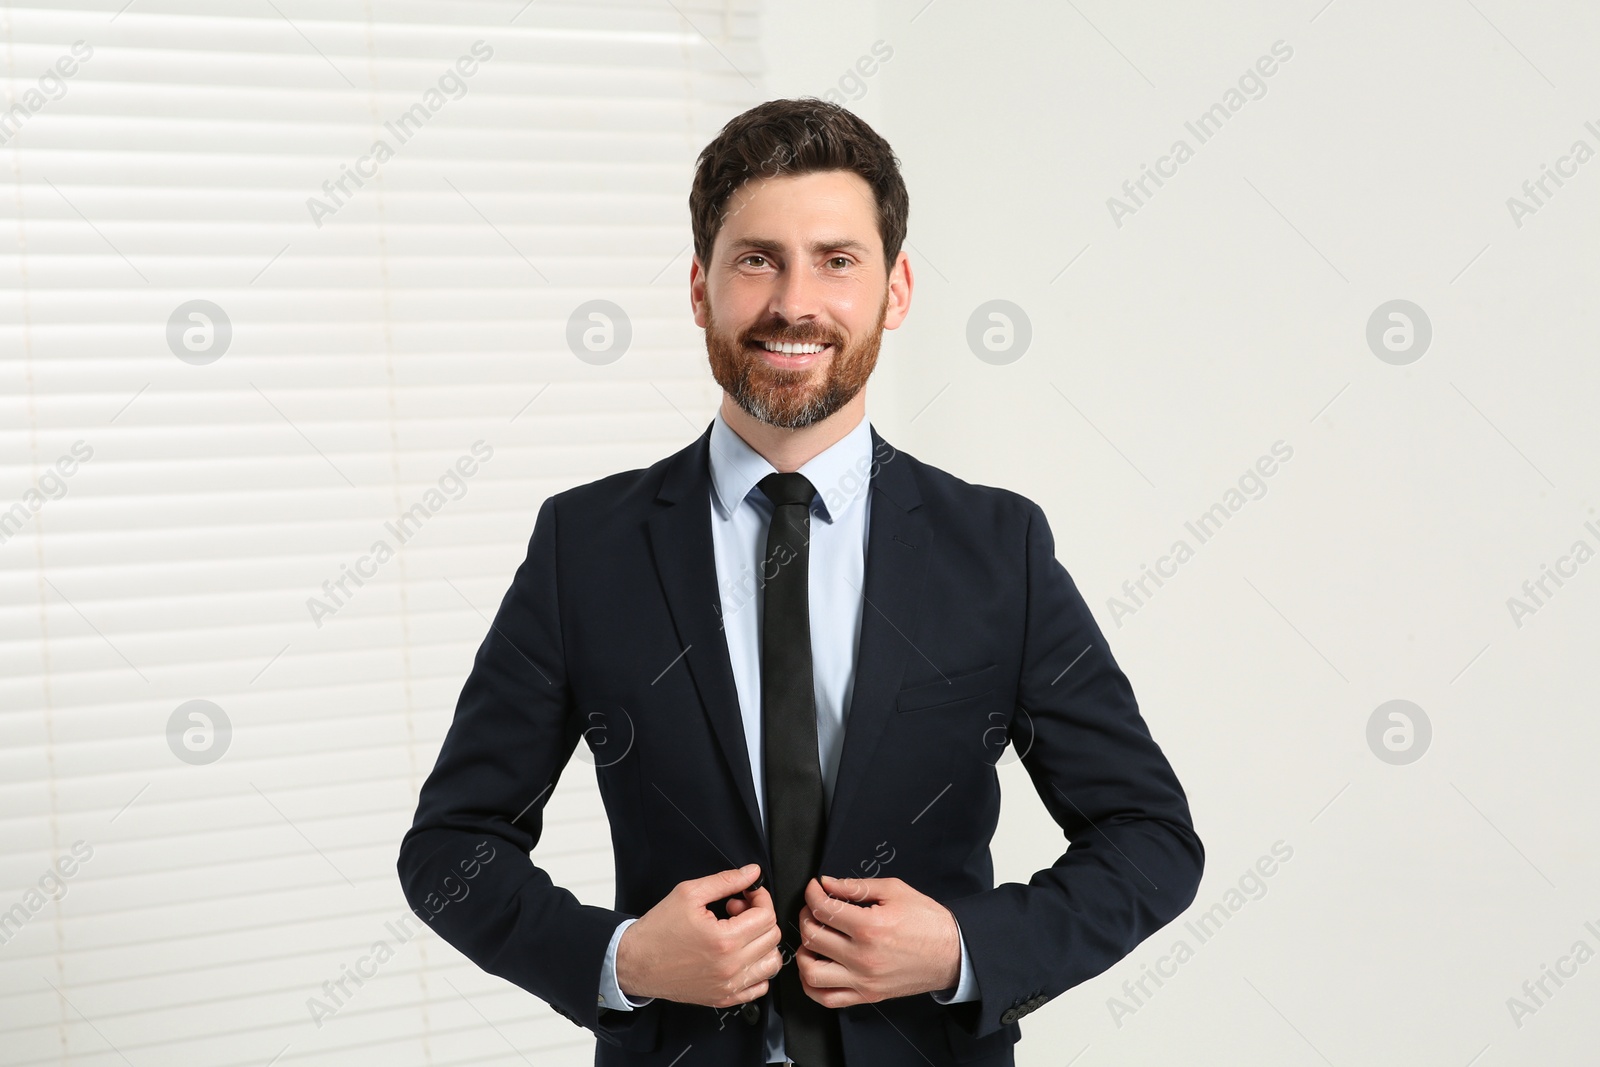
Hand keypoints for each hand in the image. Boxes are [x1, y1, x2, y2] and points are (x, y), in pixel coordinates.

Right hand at [615, 863, 783, 1008]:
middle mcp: (731, 967)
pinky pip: (760, 987)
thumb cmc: (658, 930)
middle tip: (736, 911)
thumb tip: (752, 873)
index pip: (766, 916)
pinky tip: (740, 955)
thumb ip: (726, 881)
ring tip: (739, 933)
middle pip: (772, 937)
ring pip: (772, 963)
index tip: (746, 895)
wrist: (636, 962)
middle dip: (758, 917)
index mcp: (724, 940)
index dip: (759, 898)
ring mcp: (729, 986)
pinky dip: (756, 969)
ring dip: (761, 943)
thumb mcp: (689, 894)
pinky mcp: (724, 998)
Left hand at [794, 875, 961, 1006]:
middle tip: (814, 909)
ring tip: (812, 939)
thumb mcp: (895, 891)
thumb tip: (827, 883)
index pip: (824, 909)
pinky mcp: (867, 995)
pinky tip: (815, 966)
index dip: (812, 893)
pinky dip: (811, 985)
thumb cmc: (928, 921)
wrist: (952, 953)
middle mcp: (863, 957)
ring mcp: (863, 980)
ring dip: (804, 952)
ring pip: (811, 972)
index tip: (815, 888)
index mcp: (870, 927)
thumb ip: (856, 886)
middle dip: (806, 916)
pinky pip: (827, 999)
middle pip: (813, 937)